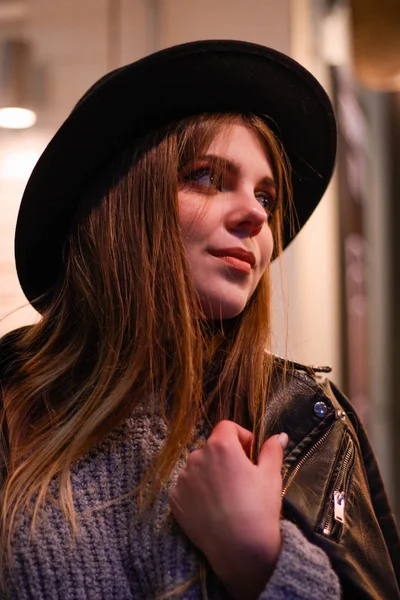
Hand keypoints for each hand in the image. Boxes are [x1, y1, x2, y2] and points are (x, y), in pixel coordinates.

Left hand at [169, 420, 287, 599]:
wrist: (240, 550)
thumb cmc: (259, 509)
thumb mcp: (271, 476)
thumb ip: (272, 450)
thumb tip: (279, 435)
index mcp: (221, 446)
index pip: (227, 427)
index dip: (241, 437)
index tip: (250, 455)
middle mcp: (197, 457)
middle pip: (212, 447)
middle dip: (225, 457)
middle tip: (240, 480)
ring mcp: (183, 479)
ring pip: (198, 467)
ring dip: (210, 474)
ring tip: (227, 497)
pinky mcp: (175, 498)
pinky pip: (187, 487)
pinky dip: (198, 492)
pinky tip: (213, 508)